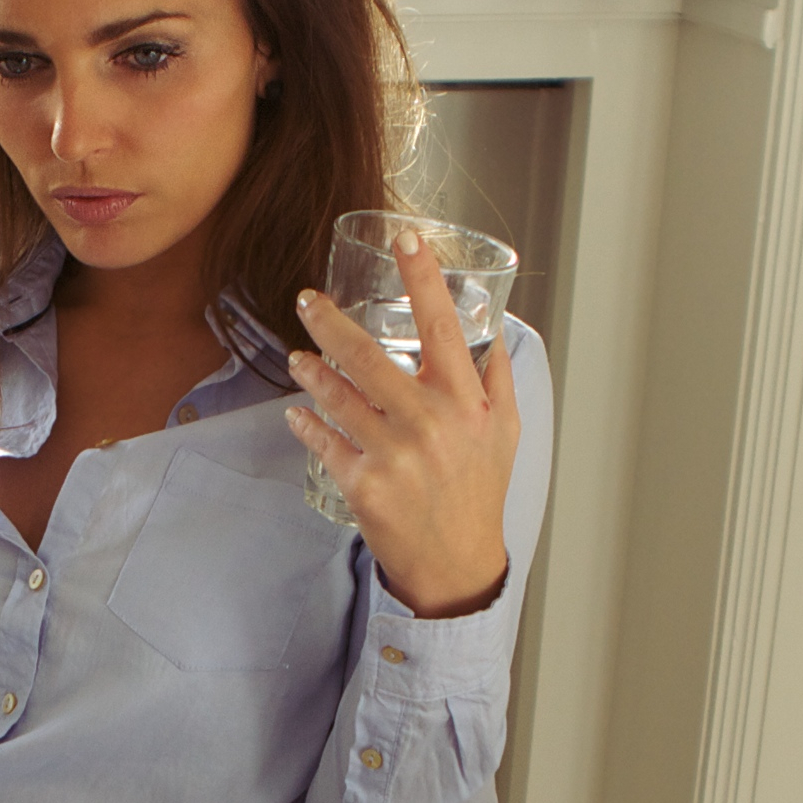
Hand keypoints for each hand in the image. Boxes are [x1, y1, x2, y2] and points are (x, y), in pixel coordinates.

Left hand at [284, 232, 520, 617]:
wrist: (457, 564)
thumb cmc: (479, 493)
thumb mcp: (504, 433)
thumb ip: (495, 380)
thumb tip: (489, 334)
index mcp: (465, 403)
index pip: (444, 327)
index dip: (423, 279)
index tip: (405, 239)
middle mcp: (430, 422)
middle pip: (369, 355)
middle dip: (331, 321)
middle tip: (308, 299)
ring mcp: (394, 454)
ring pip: (338, 395)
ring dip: (311, 371)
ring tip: (299, 357)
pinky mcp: (364, 484)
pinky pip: (324, 441)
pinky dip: (307, 423)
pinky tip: (298, 412)